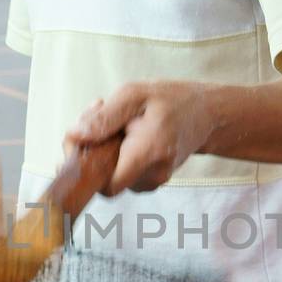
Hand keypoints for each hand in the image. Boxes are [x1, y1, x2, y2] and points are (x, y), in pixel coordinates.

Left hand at [65, 81, 214, 194]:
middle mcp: (153, 175)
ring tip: (118, 122)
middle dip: (94, 151)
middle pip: (106, 179)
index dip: (89, 170)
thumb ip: (104, 117)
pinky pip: (125, 174)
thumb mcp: (134, 95)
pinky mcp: (152, 180)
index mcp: (148, 153)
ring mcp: (154, 181)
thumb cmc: (171, 100)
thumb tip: (75, 136)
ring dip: (106, 151)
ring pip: (114, 176)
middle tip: (100, 116)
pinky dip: (118, 156)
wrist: (206, 113)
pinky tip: (126, 133)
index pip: (108, 187)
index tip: (86, 141)